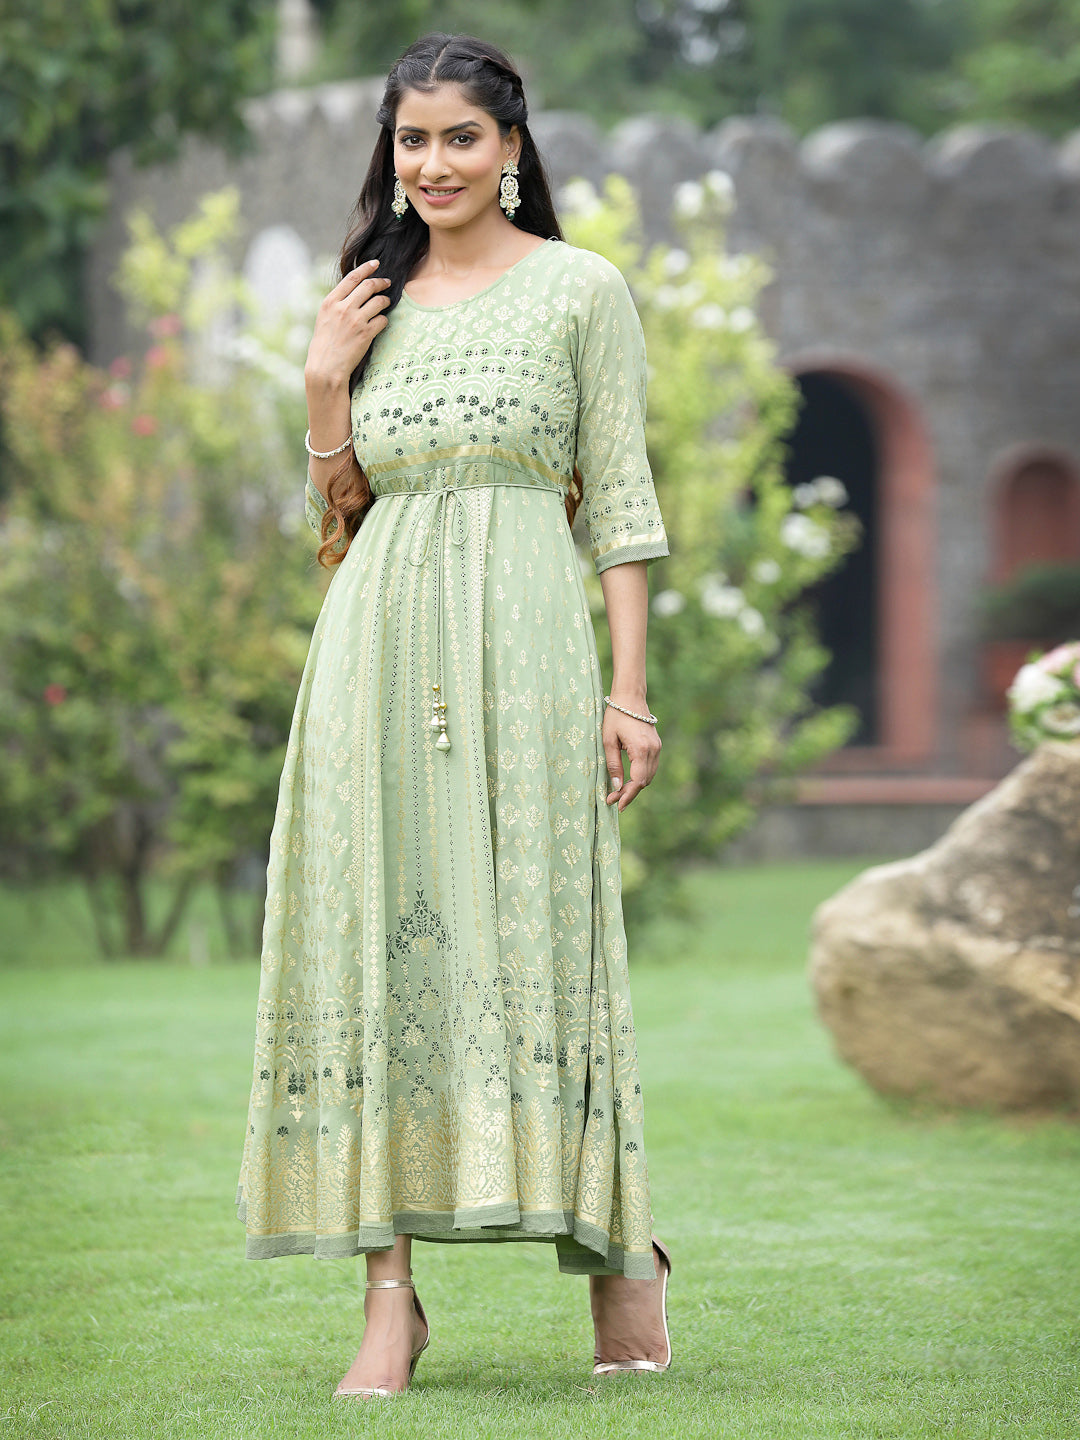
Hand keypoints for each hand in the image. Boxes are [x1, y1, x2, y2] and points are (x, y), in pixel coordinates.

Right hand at [304, 259, 391, 389]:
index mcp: (330, 302)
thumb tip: (353, 293)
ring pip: (378, 301)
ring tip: (386, 303)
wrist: (325, 368)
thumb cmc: (324, 345)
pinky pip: (382, 320)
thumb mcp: (324, 319)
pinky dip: (384, 320)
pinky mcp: (366, 334)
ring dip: (385, 301)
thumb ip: (337, 304)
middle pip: (368, 286)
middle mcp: (343, 308)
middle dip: (380, 282)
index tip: (376, 263)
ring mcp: (355, 320)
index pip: (352, 277)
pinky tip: (380, 323)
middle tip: (387, 282)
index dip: (366, 268)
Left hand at [603, 703, 660, 811]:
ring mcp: (657, 747)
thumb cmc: (615, 716)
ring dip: (635, 786)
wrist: (630, 697)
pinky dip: (641, 776)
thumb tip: (617, 787)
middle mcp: (653, 750)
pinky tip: (628, 780)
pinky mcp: (656, 745)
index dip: (628, 795)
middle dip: (630, 793)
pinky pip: (651, 767)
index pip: (637, 781)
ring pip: (649, 775)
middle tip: (613, 799)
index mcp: (641, 749)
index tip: (616, 804)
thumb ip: (613, 765)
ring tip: (619, 792)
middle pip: (644, 781)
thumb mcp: (608, 741)